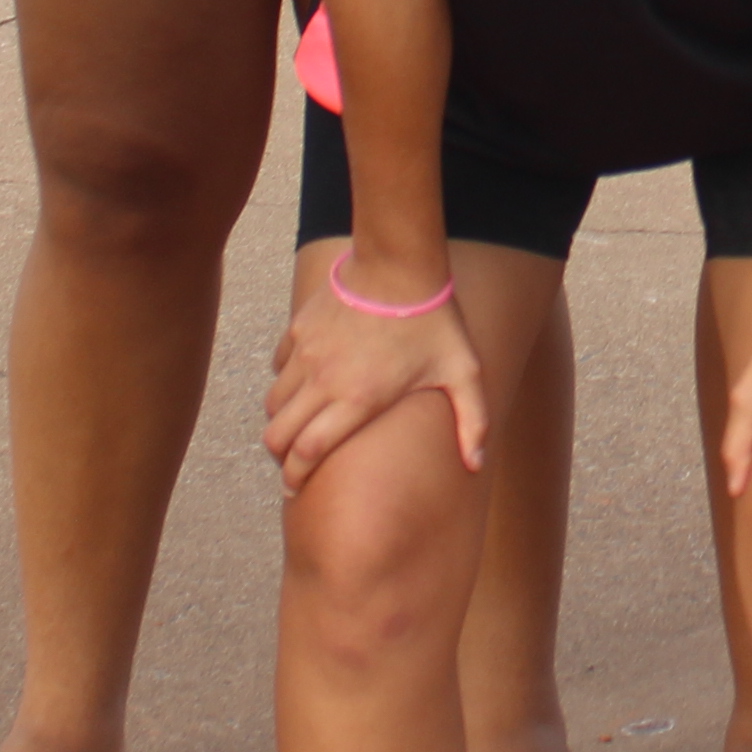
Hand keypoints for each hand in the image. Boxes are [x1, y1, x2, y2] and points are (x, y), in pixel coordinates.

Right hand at [262, 250, 486, 490]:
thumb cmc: (434, 320)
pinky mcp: (299, 330)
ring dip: (280, 421)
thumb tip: (477, 463)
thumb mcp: (463, 371)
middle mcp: (324, 381)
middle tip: (290, 464)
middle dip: (279, 456)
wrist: (399, 263)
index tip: (294, 488)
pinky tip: (303, 384)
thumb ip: (473, 420)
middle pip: (278, 434)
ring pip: (273, 403)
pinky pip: (278, 368)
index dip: (295, 476)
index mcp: (358, 399)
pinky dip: (283, 382)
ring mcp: (307, 354)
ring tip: (295, 428)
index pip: (309, 451)